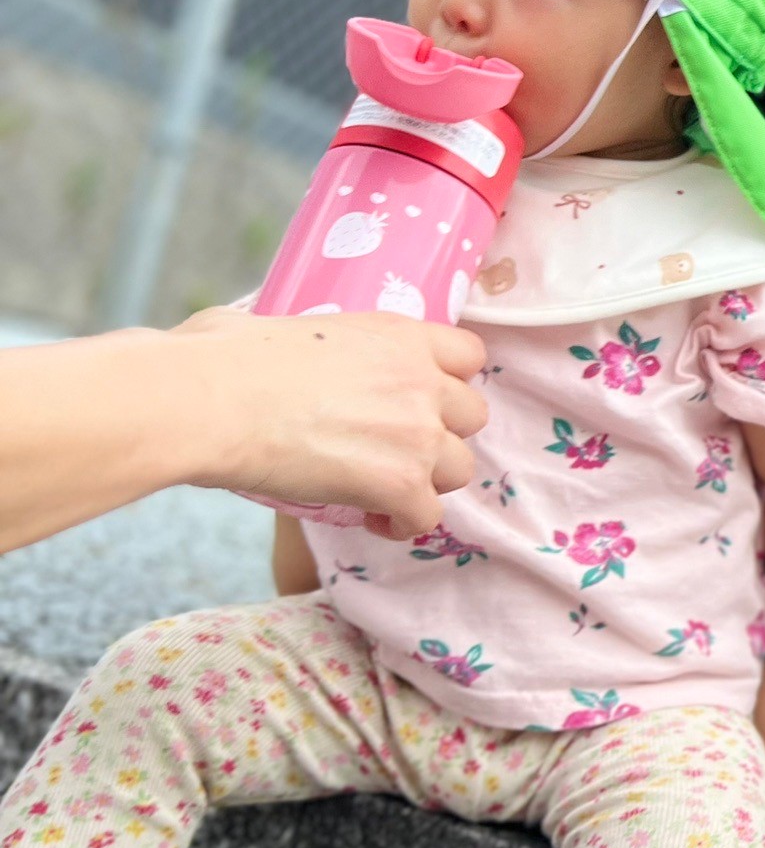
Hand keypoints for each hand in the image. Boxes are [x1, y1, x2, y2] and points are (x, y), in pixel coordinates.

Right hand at [174, 309, 486, 536]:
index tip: (418, 400)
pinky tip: (371, 519)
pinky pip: (427, 517)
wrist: (208, 400)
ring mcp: (418, 434)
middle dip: (439, 435)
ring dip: (425, 481)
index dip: (448, 383)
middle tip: (394, 449)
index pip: (469, 356)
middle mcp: (422, 381)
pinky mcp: (400, 483)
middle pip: (471, 417)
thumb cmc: (225, 357)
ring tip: (381, 488)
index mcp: (401, 335)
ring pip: (458, 470)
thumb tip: (259, 336)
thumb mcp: (289, 324)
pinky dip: (402, 524)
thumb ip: (315, 341)